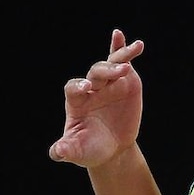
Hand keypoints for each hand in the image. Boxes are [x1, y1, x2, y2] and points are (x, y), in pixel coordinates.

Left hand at [49, 29, 144, 167]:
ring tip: (136, 48)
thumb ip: (66, 150)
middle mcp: (91, 88)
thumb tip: (57, 151)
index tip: (87, 87)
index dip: (79, 85)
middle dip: (106, 70)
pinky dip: (124, 49)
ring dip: (121, 56)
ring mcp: (109, 83)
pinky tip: (134, 42)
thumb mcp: (78, 152)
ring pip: (111, 63)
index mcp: (76, 102)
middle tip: (120, 71)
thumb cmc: (91, 149)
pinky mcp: (125, 81)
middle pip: (96, 73)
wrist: (113, 149)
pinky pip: (122, 61)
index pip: (73, 88)